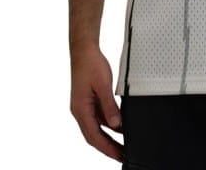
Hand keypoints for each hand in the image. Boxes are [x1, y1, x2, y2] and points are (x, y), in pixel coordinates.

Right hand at [70, 44, 122, 160]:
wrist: (84, 50)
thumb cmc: (90, 64)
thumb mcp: (103, 85)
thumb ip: (109, 106)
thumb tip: (117, 125)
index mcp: (81, 110)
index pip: (94, 136)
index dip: (107, 148)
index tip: (119, 156)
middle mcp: (81, 111)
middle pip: (95, 136)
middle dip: (109, 147)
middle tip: (124, 155)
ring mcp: (85, 106)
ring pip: (98, 127)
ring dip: (110, 137)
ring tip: (124, 144)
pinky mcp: (90, 101)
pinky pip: (100, 117)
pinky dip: (110, 123)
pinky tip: (121, 126)